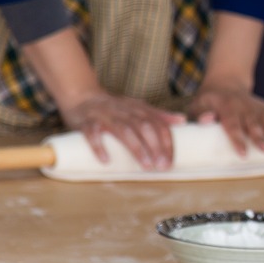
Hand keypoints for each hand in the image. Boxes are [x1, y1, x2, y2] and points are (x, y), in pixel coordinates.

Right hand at [59, 92, 185, 169]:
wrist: (81, 96)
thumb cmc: (114, 107)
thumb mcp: (137, 108)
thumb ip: (158, 115)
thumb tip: (182, 120)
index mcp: (137, 108)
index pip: (157, 124)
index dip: (166, 141)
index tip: (171, 160)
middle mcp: (123, 110)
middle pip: (144, 127)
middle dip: (155, 146)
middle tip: (162, 166)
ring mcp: (104, 115)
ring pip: (123, 130)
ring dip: (136, 148)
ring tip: (146, 165)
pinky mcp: (86, 122)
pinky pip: (92, 133)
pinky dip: (99, 146)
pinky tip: (106, 160)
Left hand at [187, 83, 263, 156]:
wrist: (225, 84)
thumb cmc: (208, 101)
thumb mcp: (197, 105)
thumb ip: (199, 115)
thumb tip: (209, 120)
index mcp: (227, 108)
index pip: (233, 124)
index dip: (238, 139)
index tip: (243, 154)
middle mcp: (245, 108)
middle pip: (254, 124)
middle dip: (261, 137)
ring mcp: (259, 108)